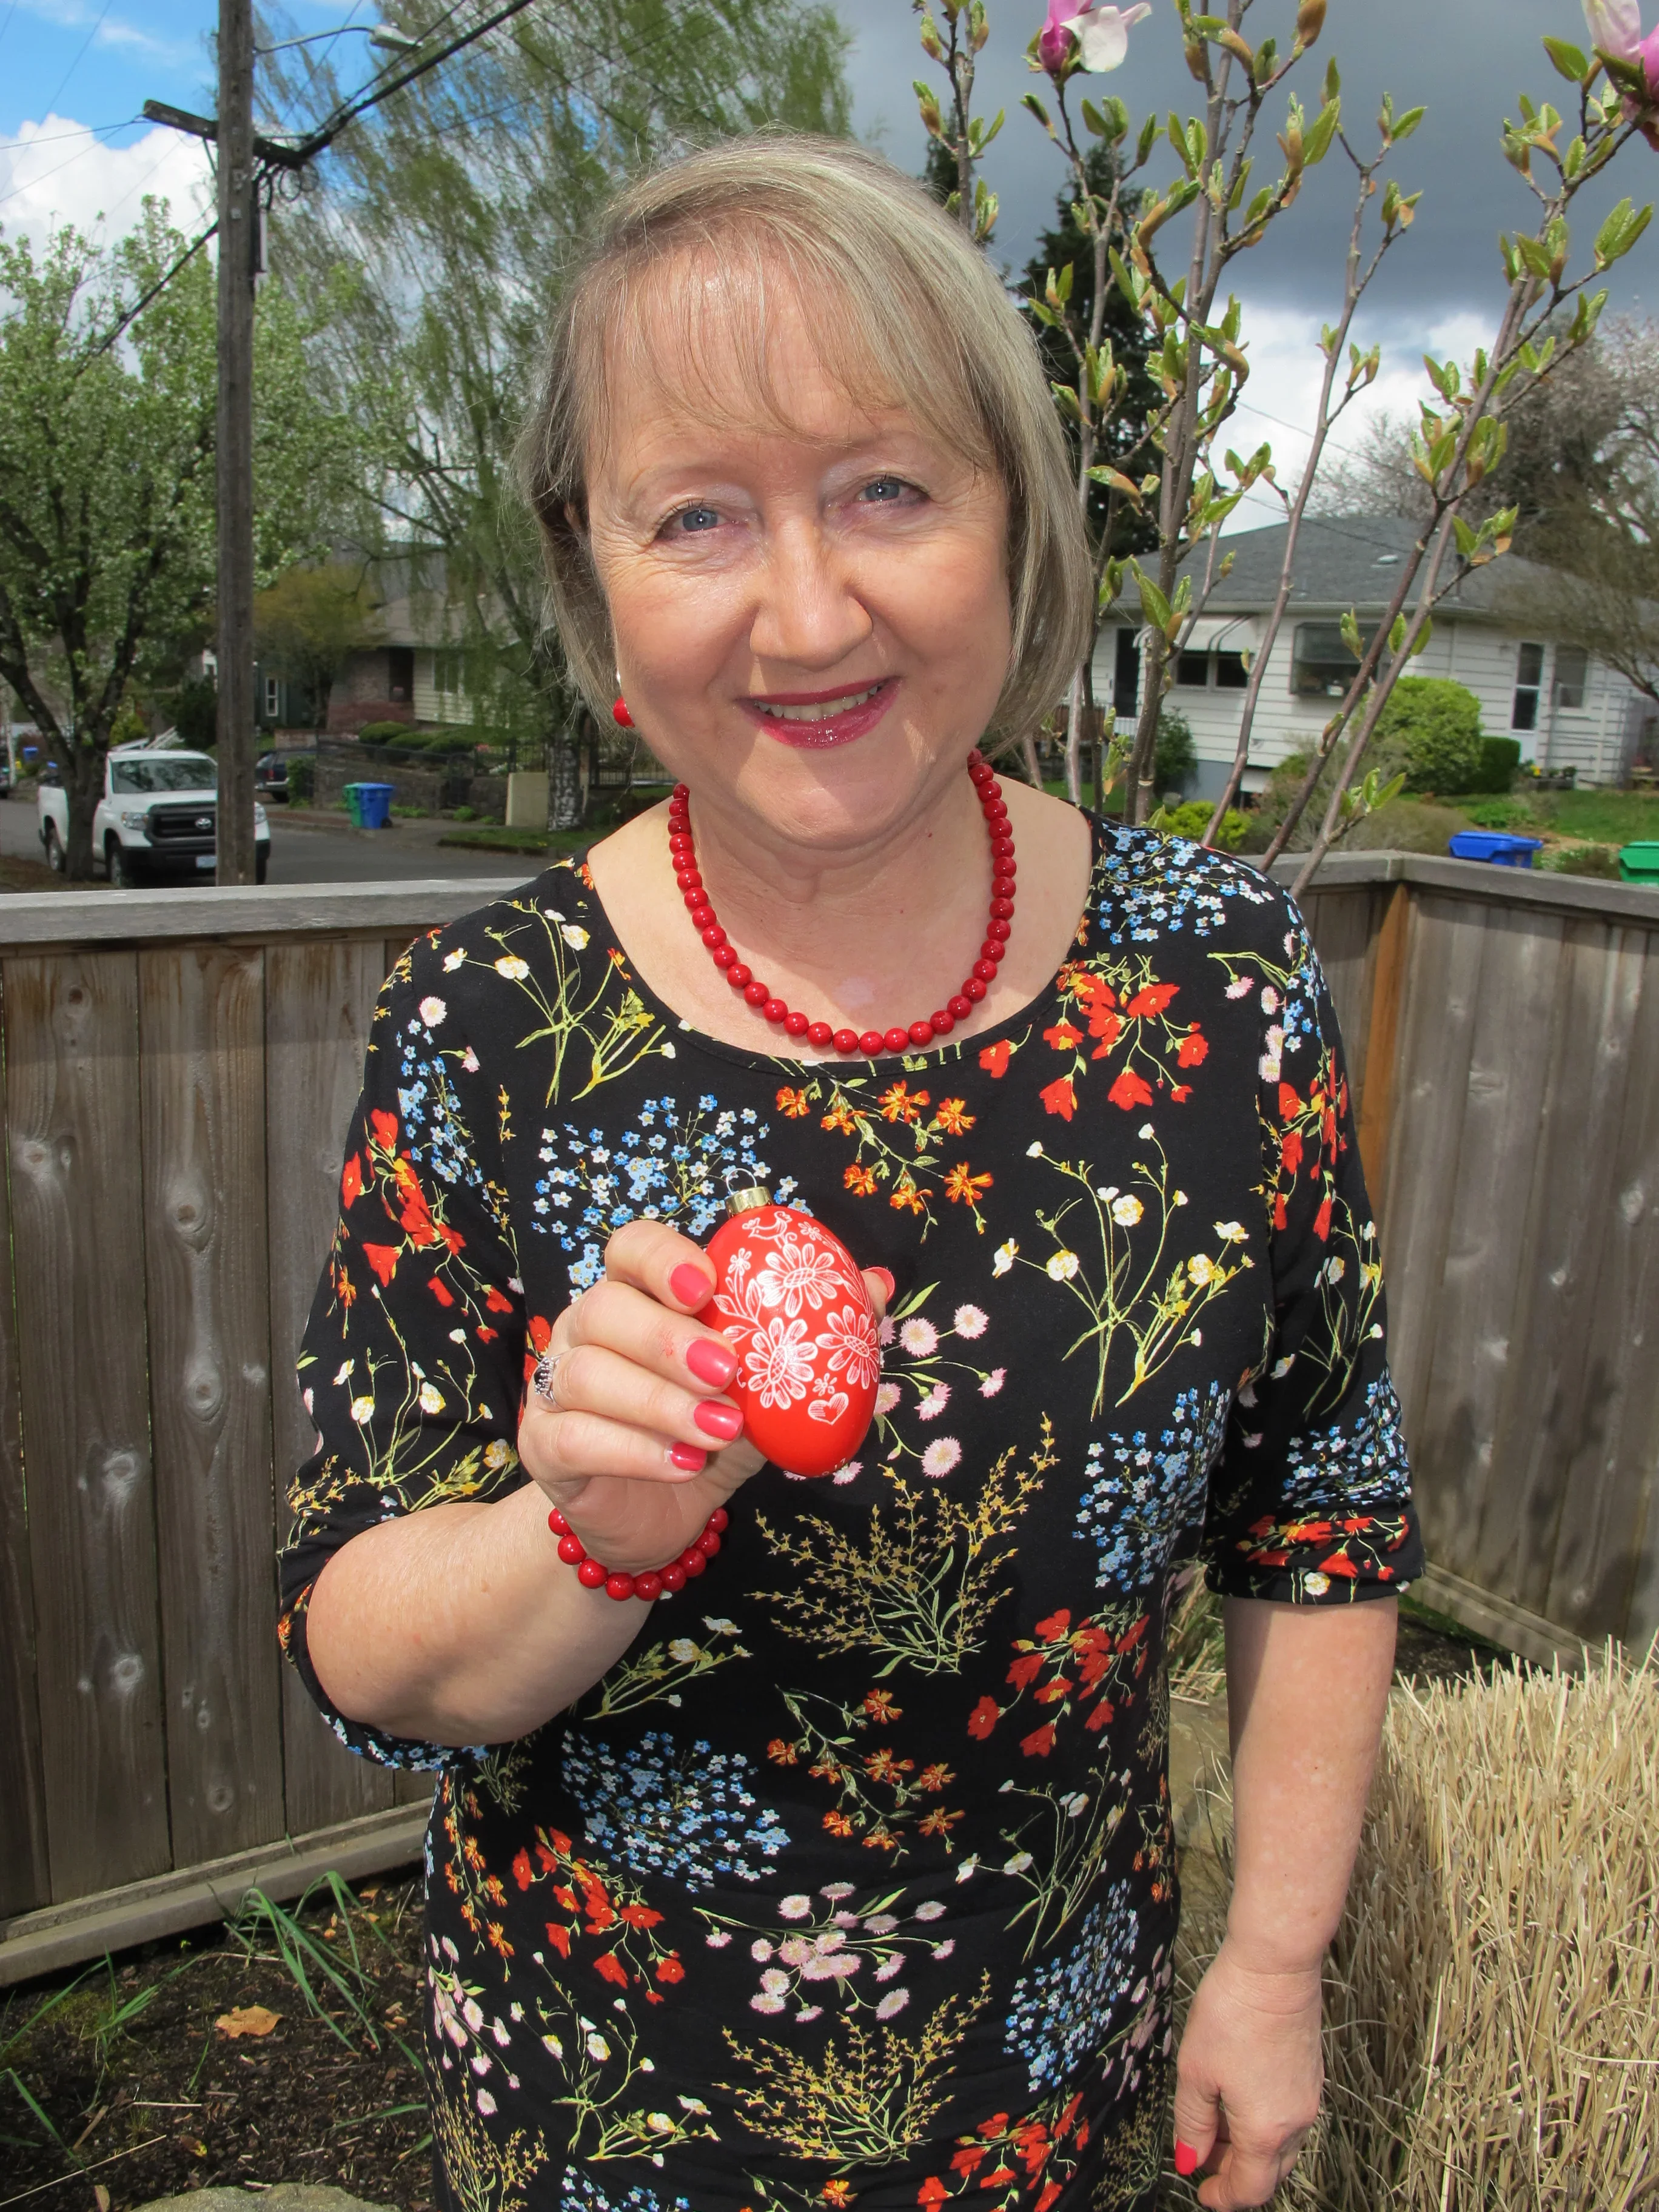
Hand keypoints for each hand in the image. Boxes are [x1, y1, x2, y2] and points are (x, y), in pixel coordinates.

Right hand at [517, 1219, 888, 1579]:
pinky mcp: (544, 1446)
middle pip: (604, 1308)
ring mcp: (556, 1387)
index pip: (629, 1247)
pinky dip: (633, 1449)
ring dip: (659, 1401)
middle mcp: (587, 1331)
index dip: (661, 1256)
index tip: (707, 1286)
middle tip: (728, 1372)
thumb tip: (878, 1282)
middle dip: (667, 1338)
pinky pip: (575, 1436)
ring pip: (587, 1374)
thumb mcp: (766, 1386)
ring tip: (719, 1430)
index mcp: (638, 1297)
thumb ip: (813, 1334)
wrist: (656, 1520)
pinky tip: (681, 1463)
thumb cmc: (708, 1432)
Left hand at [1172, 1939, 1322, 2208]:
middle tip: (1202, 2157)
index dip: (1223, 2197)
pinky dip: (1264, 2123)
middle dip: (1235, 2174)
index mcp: (1266, 2131)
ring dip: (1249, 2148)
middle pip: (1268, 2173)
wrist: (1275, 1966)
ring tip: (1214, 2124)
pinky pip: (1289, 2118)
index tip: (1201, 2192)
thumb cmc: (1233, 2013)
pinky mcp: (1311, 2074)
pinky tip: (1237, 2097)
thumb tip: (1190, 2160)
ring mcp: (1308, 2097)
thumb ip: (1192, 2122)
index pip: (1249, 2189)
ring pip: (1281, 2146)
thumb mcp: (1196, 2070)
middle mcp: (1295, 2122)